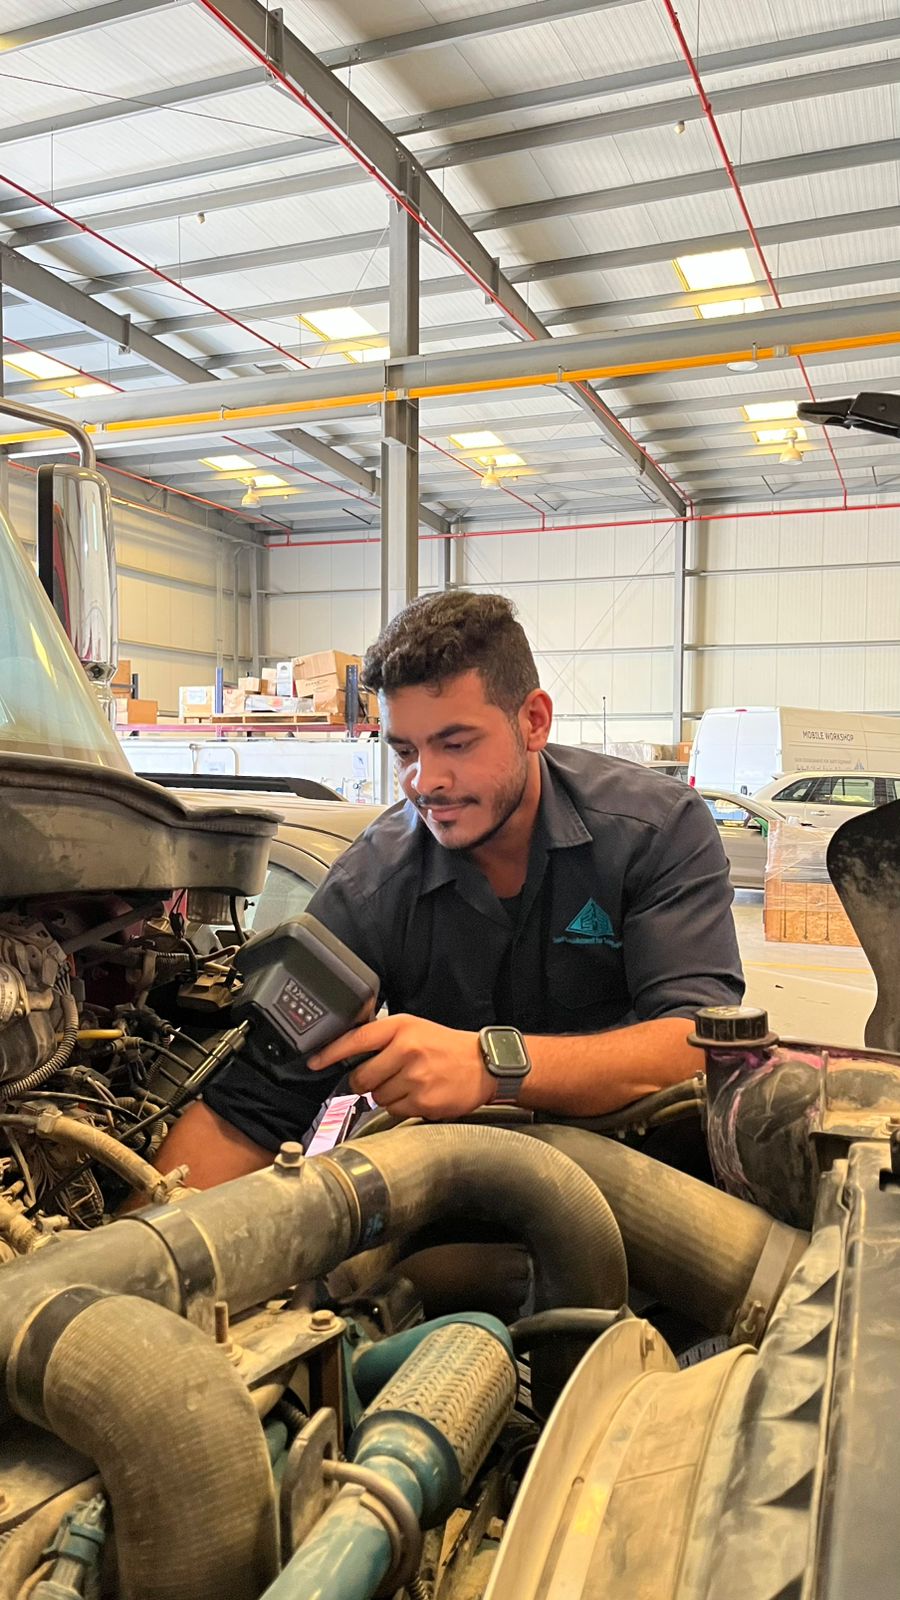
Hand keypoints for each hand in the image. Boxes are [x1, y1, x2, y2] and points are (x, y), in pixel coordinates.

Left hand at [307, 1015, 494, 1120]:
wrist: (484, 1065)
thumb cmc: (446, 1047)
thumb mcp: (415, 1029)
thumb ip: (384, 1038)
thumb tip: (349, 1055)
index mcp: (401, 1027)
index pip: (356, 1040)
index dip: (330, 1053)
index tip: (313, 1062)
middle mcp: (406, 1049)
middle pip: (361, 1076)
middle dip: (365, 1082)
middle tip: (384, 1077)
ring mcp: (415, 1077)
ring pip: (377, 1096)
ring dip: (387, 1094)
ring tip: (410, 1083)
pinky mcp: (423, 1101)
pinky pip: (395, 1110)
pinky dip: (403, 1106)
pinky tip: (419, 1094)